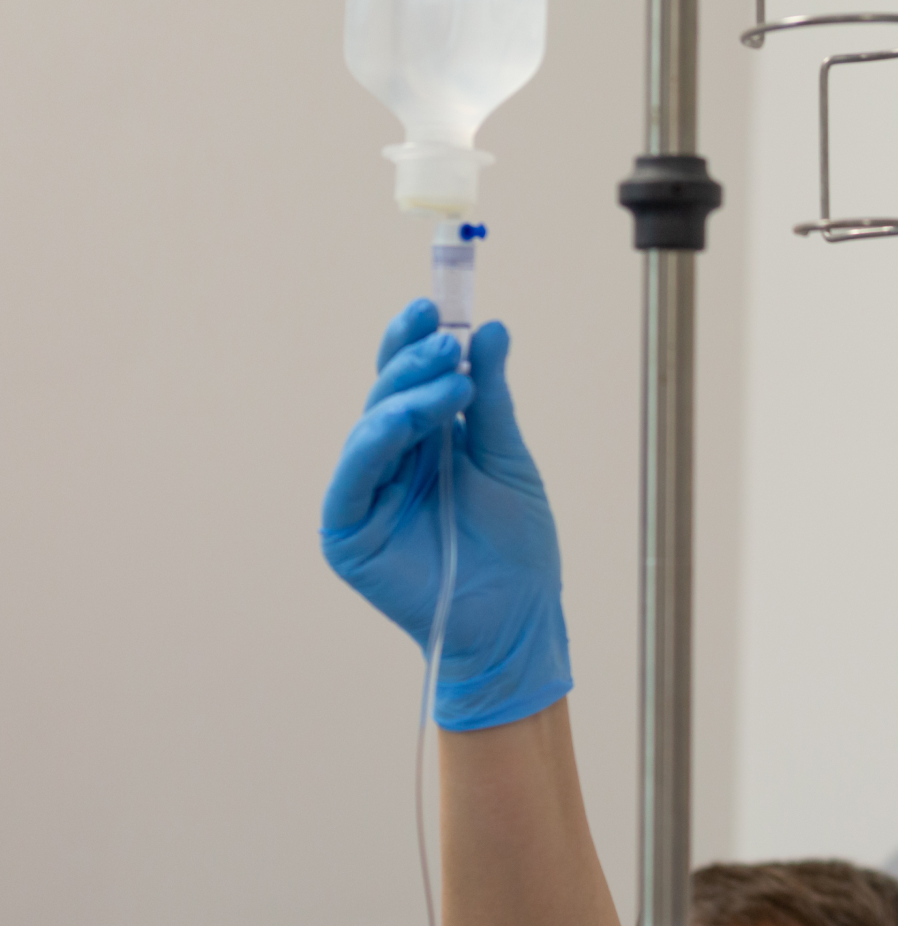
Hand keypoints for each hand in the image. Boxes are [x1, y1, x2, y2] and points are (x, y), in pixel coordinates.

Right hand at [321, 299, 570, 729]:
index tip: (437, 306)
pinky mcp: (349, 531)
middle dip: (413, 360)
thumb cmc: (518, 548)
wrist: (521, 619)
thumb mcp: (508, 459)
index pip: (409, 382)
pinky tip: (403, 418)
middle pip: (387, 396)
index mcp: (424, 444)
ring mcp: (365, 495)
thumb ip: (491, 399)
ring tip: (448, 378)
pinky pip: (353, 475)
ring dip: (405, 395)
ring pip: (371, 426)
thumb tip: (490, 329)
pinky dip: (374, 441)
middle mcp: (389, 464)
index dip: (417, 342)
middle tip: (446, 337)